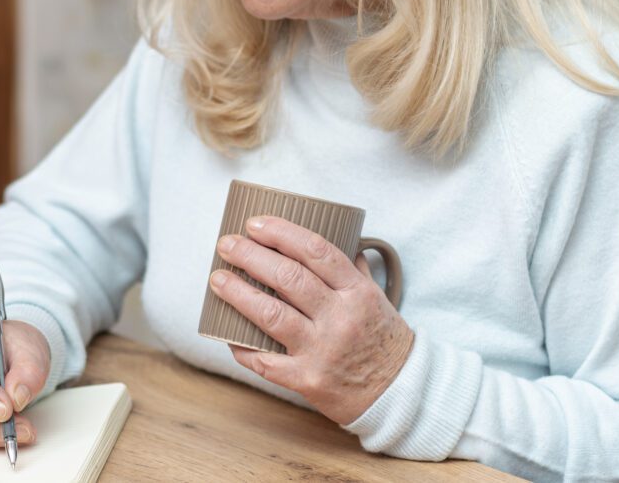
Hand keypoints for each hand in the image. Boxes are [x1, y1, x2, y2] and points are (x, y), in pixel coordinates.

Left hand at [210, 216, 413, 424]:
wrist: (401, 394)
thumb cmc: (384, 340)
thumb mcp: (377, 298)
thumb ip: (352, 268)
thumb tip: (335, 234)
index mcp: (357, 293)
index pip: (316, 251)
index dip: (282, 233)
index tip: (255, 224)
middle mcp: (340, 319)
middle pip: (288, 278)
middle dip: (250, 256)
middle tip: (226, 245)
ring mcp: (322, 351)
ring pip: (271, 315)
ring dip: (238, 294)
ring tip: (217, 279)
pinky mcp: (308, 380)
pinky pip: (266, 361)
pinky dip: (242, 347)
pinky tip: (225, 333)